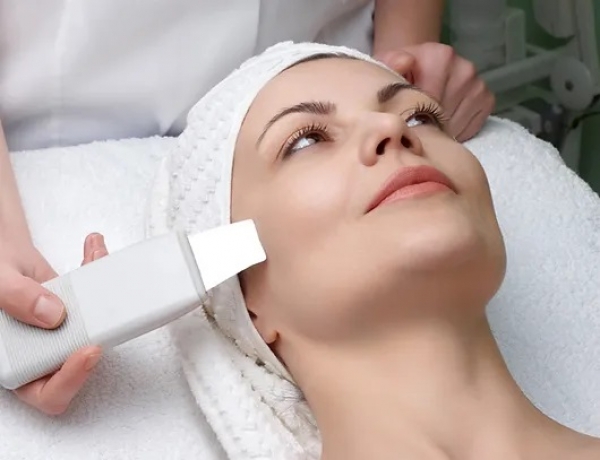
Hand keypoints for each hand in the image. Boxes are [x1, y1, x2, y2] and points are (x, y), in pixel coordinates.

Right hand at [5, 233, 108, 414]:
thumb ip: (15, 297)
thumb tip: (52, 315)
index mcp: (11, 362)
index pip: (47, 392)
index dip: (71, 378)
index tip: (88, 351)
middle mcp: (36, 350)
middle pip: (78, 358)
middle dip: (97, 330)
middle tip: (107, 310)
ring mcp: (55, 329)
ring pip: (91, 325)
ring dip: (103, 297)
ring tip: (97, 262)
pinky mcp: (69, 306)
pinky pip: (90, 298)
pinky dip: (96, 273)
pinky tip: (94, 251)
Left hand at [376, 43, 494, 141]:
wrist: (419, 68)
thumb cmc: (401, 73)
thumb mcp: (387, 65)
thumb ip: (390, 63)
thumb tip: (405, 62)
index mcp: (441, 56)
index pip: (430, 101)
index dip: (414, 116)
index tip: (403, 119)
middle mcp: (465, 69)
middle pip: (443, 116)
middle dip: (426, 125)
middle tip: (412, 124)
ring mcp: (478, 85)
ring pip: (456, 125)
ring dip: (439, 130)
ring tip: (425, 122)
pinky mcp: (486, 100)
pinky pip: (470, 127)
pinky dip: (454, 132)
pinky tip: (441, 123)